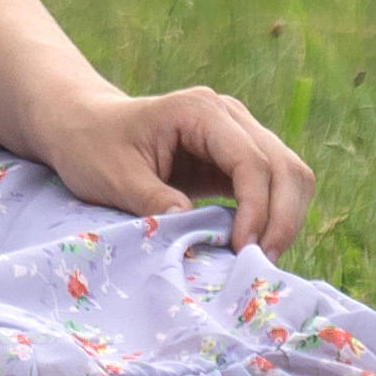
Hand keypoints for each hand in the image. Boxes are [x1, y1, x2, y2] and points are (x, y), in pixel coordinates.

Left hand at [34, 83, 311, 253]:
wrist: (86, 127)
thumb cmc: (93, 147)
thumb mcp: (114, 177)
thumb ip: (153, 201)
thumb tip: (192, 228)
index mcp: (200, 111)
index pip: (251, 159)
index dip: (256, 207)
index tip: (242, 248)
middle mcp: (229, 115)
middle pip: (283, 166)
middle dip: (281, 218)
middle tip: (261, 265)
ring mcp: (238, 133)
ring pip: (289, 174)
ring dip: (285, 218)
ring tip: (261, 259)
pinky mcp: (236, 157)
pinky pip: (274, 185)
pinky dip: (274, 216)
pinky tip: (254, 246)